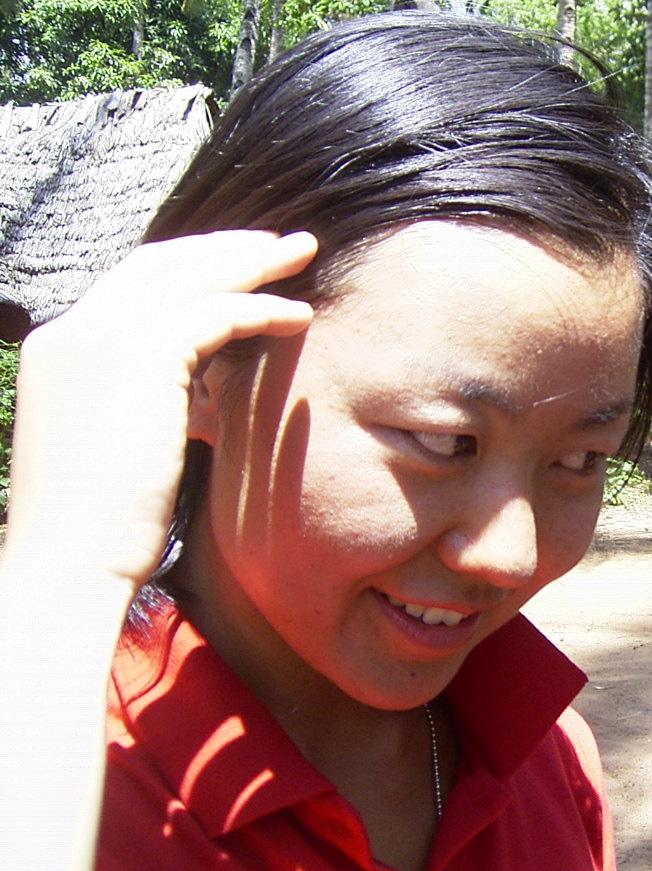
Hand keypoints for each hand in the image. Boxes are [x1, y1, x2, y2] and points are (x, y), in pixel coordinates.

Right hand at [3, 231, 317, 592]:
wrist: (68, 562)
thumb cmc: (100, 528)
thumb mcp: (120, 446)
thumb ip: (145, 403)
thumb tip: (190, 394)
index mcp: (62, 350)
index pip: (132, 285)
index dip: (191, 268)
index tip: (240, 265)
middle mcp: (75, 333)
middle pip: (162, 263)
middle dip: (227, 247)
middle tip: (283, 243)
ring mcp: (101, 340)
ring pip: (192, 276)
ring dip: (254, 261)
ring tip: (304, 255)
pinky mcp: (140, 359)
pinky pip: (216, 313)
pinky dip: (261, 307)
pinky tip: (301, 315)